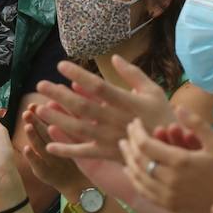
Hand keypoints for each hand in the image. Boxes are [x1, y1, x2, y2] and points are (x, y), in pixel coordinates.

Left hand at [22, 104, 81, 197]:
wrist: (77, 184)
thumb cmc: (73, 157)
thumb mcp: (76, 139)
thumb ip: (67, 120)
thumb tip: (54, 100)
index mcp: (72, 139)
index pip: (62, 123)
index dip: (54, 112)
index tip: (46, 102)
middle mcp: (64, 150)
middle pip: (50, 133)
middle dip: (39, 121)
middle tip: (30, 109)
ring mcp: (55, 162)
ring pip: (44, 147)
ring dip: (35, 136)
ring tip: (27, 125)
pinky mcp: (46, 174)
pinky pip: (38, 165)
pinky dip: (32, 156)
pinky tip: (25, 148)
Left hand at [34, 54, 171, 161]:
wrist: (173, 150)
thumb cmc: (163, 116)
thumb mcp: (154, 91)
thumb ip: (133, 74)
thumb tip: (113, 58)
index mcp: (128, 102)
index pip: (98, 86)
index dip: (78, 75)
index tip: (61, 66)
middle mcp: (116, 120)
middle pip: (83, 106)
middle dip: (60, 96)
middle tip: (41, 85)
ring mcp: (111, 138)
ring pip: (79, 129)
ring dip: (58, 119)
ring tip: (40, 109)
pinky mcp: (109, 154)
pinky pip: (85, 153)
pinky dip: (67, 151)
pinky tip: (49, 146)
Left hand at [121, 109, 212, 212]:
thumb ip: (196, 124)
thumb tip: (178, 107)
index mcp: (180, 161)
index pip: (145, 145)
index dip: (136, 132)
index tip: (135, 122)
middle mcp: (170, 180)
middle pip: (138, 159)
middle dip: (129, 143)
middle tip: (128, 132)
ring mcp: (167, 195)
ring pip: (137, 176)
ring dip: (127, 159)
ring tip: (124, 146)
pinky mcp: (167, 205)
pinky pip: (143, 191)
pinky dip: (133, 178)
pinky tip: (130, 168)